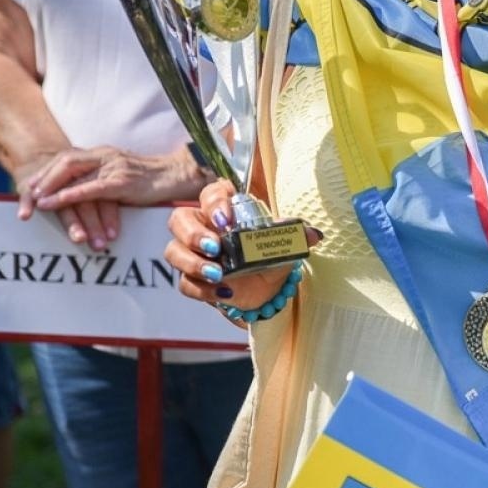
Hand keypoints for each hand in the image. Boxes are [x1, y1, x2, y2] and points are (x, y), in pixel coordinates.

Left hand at [17, 145, 204, 247]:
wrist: (182, 177)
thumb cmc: (156, 182)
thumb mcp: (125, 178)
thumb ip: (105, 181)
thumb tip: (86, 195)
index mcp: (105, 153)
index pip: (68, 157)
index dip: (47, 171)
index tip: (32, 186)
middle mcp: (106, 155)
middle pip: (64, 160)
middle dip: (43, 178)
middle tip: (27, 194)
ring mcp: (114, 166)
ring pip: (72, 171)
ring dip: (50, 186)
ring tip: (34, 200)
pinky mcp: (123, 181)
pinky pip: (90, 187)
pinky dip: (68, 195)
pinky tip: (54, 203)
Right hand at [165, 179, 311, 315]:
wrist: (267, 288)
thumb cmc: (270, 253)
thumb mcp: (284, 243)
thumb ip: (294, 235)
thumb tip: (313, 234)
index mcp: (224, 208)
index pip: (210, 194)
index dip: (214, 203)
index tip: (226, 219)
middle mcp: (203, 226)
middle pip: (180, 219)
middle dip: (194, 234)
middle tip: (216, 248)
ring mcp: (193, 253)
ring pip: (174, 251)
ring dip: (193, 262)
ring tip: (219, 274)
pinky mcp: (192, 278)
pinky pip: (185, 282)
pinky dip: (202, 289)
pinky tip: (224, 293)